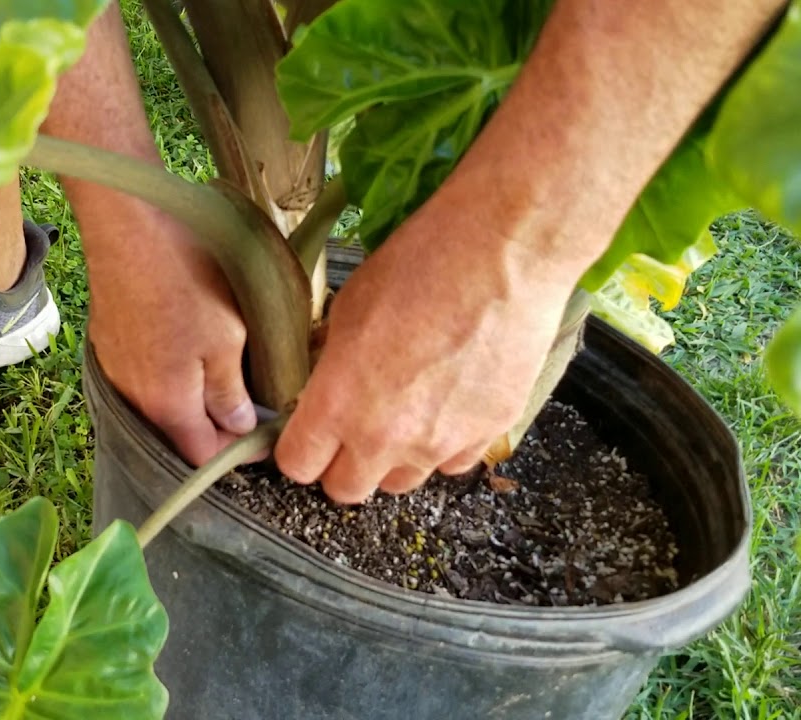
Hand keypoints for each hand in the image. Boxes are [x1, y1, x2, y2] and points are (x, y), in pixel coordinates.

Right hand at [86, 207, 256, 465]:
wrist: (126, 225)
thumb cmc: (183, 278)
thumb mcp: (226, 337)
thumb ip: (229, 392)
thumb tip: (239, 427)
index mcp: (167, 406)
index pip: (202, 456)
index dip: (237, 450)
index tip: (264, 427)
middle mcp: (133, 398)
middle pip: (178, 433)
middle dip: (213, 424)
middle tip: (248, 396)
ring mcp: (115, 370)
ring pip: (160, 403)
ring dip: (190, 396)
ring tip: (221, 366)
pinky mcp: (107, 343)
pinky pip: (142, 376)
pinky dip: (167, 373)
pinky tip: (185, 343)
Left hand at [273, 185, 587, 503]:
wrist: (502, 254)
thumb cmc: (422, 265)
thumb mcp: (348, 308)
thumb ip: (331, 362)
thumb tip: (326, 381)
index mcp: (338, 403)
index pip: (298, 465)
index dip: (298, 451)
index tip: (305, 436)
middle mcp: (385, 436)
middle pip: (345, 489)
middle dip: (340, 464)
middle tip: (349, 430)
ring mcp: (440, 442)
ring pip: (400, 482)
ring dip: (392, 458)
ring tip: (403, 412)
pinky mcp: (486, 435)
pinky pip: (452, 464)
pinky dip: (443, 447)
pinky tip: (446, 406)